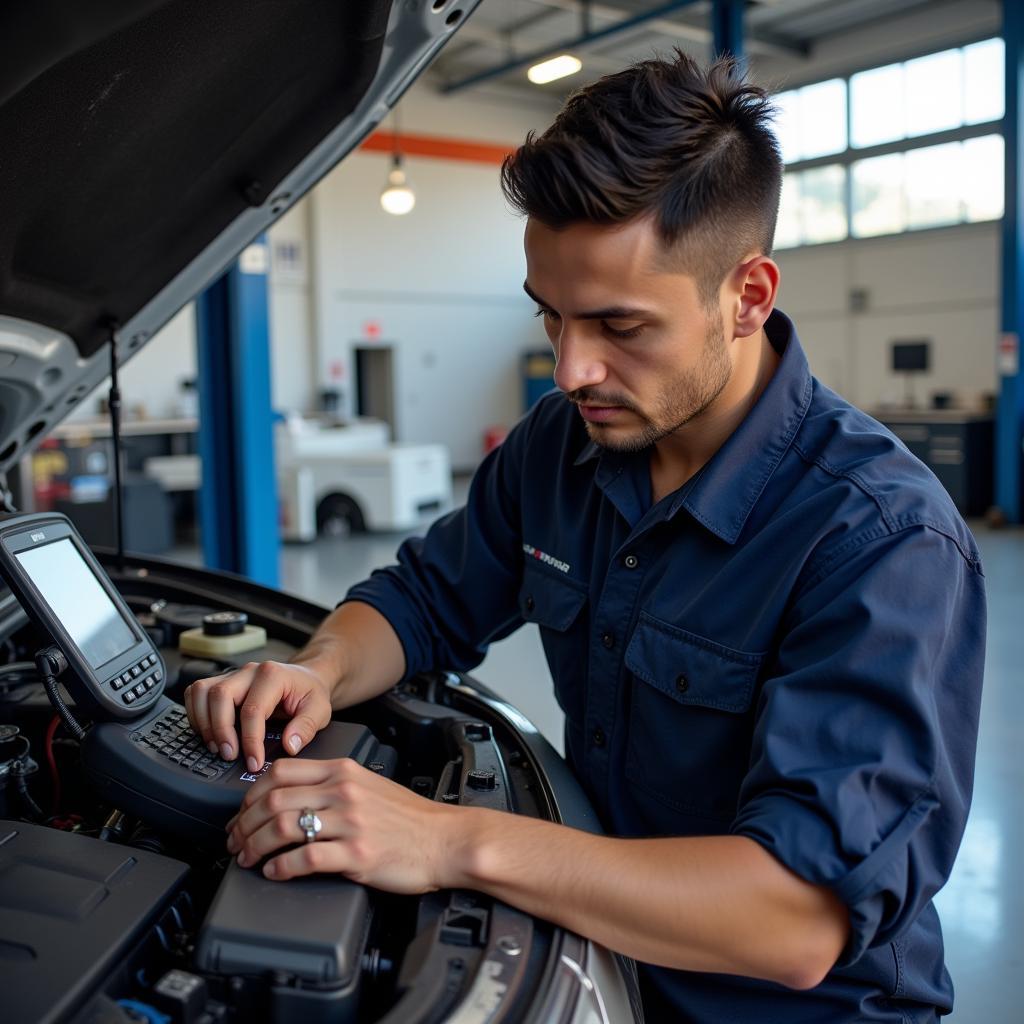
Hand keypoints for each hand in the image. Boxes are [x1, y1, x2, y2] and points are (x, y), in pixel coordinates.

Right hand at [184, 661, 332, 771]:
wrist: (305, 678)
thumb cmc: (309, 694)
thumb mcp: (320, 710)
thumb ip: (306, 727)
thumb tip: (289, 745)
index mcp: (273, 675)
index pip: (253, 710)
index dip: (250, 741)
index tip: (254, 762)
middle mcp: (249, 671)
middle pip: (220, 695)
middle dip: (220, 730)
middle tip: (229, 755)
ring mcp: (233, 675)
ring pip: (201, 691)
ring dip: (203, 722)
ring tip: (216, 746)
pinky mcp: (222, 682)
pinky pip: (196, 693)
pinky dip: (195, 714)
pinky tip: (209, 733)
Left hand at [225, 756, 459, 891]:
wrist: (446, 840)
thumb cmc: (410, 818)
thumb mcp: (369, 785)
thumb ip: (333, 785)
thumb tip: (291, 796)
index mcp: (344, 771)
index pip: (280, 771)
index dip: (250, 793)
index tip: (242, 811)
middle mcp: (343, 791)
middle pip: (273, 799)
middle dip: (244, 823)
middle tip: (235, 840)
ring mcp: (350, 822)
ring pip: (282, 826)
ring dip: (255, 846)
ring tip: (248, 858)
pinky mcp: (356, 854)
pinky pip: (305, 858)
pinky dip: (281, 867)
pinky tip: (275, 872)